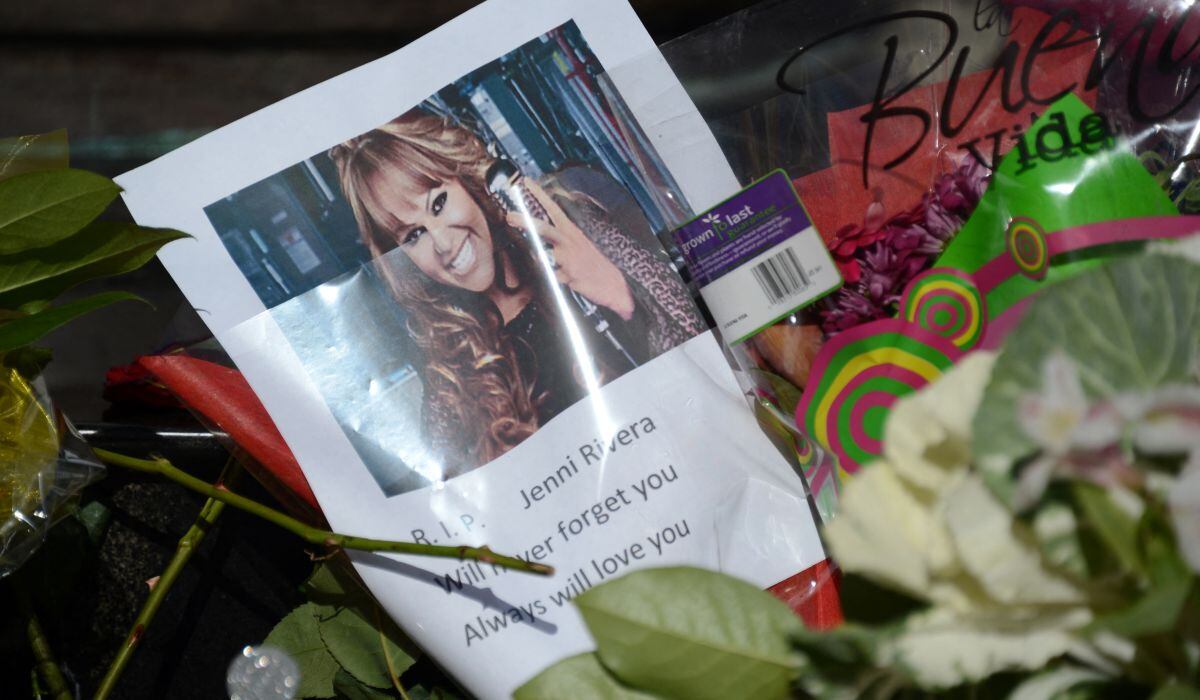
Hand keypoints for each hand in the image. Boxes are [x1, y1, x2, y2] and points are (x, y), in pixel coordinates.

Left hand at [506, 181, 634, 320]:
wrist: (614, 284)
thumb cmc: (594, 264)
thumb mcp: (579, 245)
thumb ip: (559, 239)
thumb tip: (537, 237)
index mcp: (572, 231)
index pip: (554, 208)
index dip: (539, 194)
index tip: (526, 182)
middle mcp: (570, 241)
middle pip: (544, 228)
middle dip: (525, 221)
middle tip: (509, 216)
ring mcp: (569, 258)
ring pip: (545, 254)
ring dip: (537, 257)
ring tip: (534, 257)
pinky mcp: (570, 275)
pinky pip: (551, 277)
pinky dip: (549, 279)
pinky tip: (554, 279)